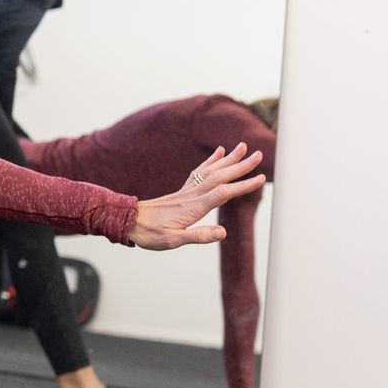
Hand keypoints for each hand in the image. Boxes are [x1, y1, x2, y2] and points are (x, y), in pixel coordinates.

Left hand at [131, 144, 265, 249]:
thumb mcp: (173, 241)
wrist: (127, 221)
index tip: (261, 178)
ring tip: (242, 146)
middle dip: (241, 166)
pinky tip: (219, 153)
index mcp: (194, 207)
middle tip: (259, 154)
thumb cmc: (149, 234)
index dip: (242, 186)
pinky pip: (200, 172)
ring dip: (229, 159)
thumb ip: (198, 236)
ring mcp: (187, 191)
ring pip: (211, 171)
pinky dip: (211, 161)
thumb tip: (223, 233)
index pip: (223, 193)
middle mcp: (192, 195)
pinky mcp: (182, 190)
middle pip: (220, 177)